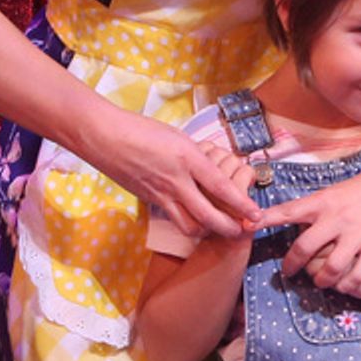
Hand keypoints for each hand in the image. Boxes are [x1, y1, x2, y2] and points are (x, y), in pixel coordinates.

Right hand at [97, 111, 258, 239]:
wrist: (104, 136)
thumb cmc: (140, 129)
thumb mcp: (177, 136)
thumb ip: (195, 156)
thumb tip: (210, 169)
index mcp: (187, 158)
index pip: (221, 187)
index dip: (242, 204)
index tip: (256, 215)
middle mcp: (177, 180)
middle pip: (208, 216)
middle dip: (229, 228)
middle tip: (243, 231)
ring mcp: (161, 194)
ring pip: (190, 226)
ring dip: (207, 230)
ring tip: (218, 227)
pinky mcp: (149, 200)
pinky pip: (173, 218)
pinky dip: (187, 222)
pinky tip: (192, 217)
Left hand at [251, 154, 360, 291]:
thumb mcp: (333, 193)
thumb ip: (313, 210)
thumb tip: (289, 223)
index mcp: (322, 202)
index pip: (287, 211)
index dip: (265, 220)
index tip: (247, 227)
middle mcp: (336, 219)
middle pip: (304, 249)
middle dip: (291, 265)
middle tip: (287, 272)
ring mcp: (357, 235)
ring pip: (330, 269)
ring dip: (319, 280)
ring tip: (318, 281)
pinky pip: (357, 276)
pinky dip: (346, 285)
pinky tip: (343, 285)